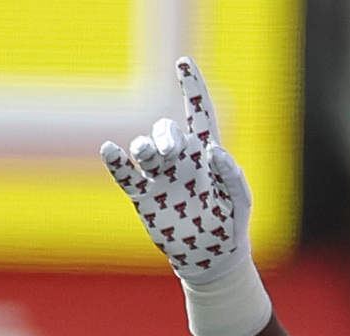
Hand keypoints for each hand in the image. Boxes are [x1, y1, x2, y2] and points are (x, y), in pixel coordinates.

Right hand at [100, 59, 272, 335]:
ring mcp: (159, 177)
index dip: (192, 88)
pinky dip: (116, 162)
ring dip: (145, 148)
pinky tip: (109, 150)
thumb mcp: (239, 201)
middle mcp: (180, 161)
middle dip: (166, 135)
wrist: (212, 258)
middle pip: (166, 131)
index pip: (198, 114)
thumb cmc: (231, 225)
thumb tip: (212, 150)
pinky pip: (125, 174)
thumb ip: (231, 175)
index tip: (183, 62)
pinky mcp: (144, 197)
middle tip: (172, 151)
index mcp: (206, 156)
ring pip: (144, 149)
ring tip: (149, 155)